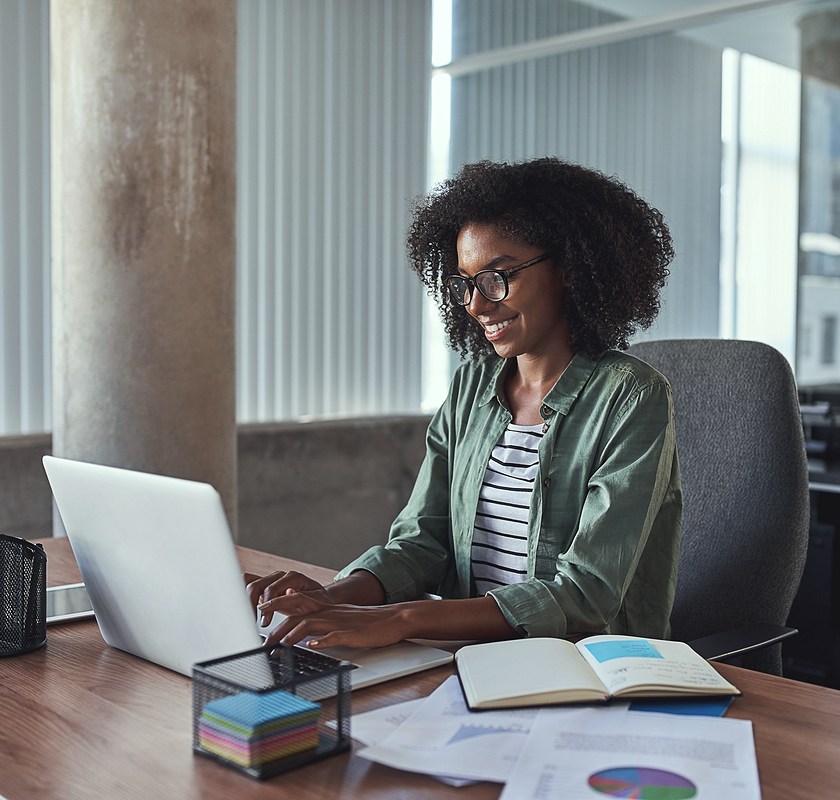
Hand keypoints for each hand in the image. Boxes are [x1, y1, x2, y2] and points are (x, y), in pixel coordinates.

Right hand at [243, 570, 332, 626]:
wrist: (321, 600)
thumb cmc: (320, 601)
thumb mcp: (316, 601)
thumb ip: (302, 596)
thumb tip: (287, 591)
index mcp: (293, 577)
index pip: (271, 589)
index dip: (266, 606)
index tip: (264, 622)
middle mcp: (280, 576)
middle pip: (256, 585)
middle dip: (251, 606)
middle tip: (254, 624)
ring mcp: (272, 580)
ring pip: (249, 583)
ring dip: (246, 601)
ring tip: (249, 619)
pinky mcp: (266, 586)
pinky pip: (249, 585)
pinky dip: (243, 595)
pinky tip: (245, 610)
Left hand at [262, 592, 409, 649]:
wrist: (392, 619)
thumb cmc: (365, 620)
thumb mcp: (339, 614)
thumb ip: (320, 613)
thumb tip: (299, 613)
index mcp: (326, 608)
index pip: (297, 601)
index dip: (277, 602)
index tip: (260, 607)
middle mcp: (330, 612)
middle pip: (299, 613)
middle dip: (278, 624)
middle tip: (262, 638)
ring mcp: (340, 622)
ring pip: (312, 624)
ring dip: (294, 634)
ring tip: (280, 647)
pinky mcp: (352, 633)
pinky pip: (335, 636)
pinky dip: (323, 640)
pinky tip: (313, 645)